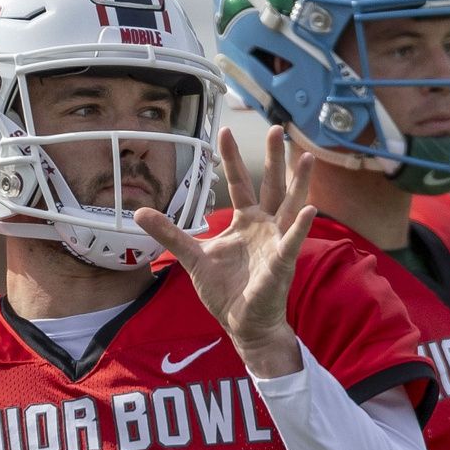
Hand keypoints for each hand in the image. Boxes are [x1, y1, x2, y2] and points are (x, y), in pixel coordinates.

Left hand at [134, 125, 314, 377]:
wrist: (242, 321)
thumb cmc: (224, 289)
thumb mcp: (192, 256)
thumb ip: (169, 233)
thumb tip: (139, 212)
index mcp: (245, 221)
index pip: (239, 183)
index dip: (232, 159)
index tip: (225, 131)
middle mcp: (265, 226)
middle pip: (271, 185)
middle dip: (274, 158)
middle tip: (276, 128)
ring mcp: (276, 241)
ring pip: (290, 206)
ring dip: (299, 183)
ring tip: (305, 157)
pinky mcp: (282, 263)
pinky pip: (293, 241)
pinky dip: (301, 226)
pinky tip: (310, 210)